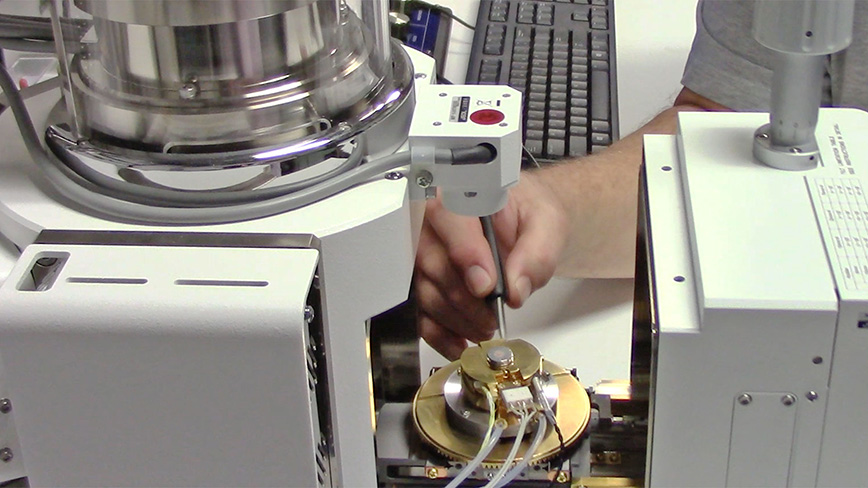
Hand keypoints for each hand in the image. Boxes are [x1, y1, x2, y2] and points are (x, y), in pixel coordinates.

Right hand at [414, 171, 568, 358]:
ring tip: (484, 327)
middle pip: (432, 261)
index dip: (464, 253)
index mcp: (460, 188)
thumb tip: (517, 287)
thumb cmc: (526, 213)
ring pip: (423, 289)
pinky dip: (437, 333)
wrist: (519, 222)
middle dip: (464, 298)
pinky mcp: (422, 279)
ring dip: (454, 318)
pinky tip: (460, 342)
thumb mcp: (547, 221)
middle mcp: (432, 219)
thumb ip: (538, 250)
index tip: (485, 285)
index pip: (448, 216)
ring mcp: (422, 250)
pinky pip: (418, 310)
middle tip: (491, 317)